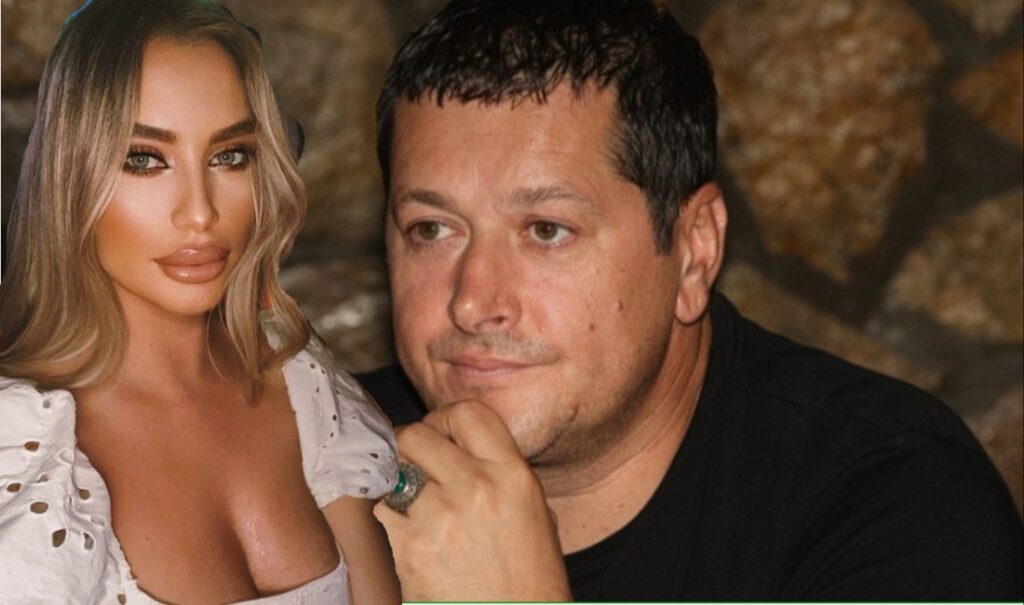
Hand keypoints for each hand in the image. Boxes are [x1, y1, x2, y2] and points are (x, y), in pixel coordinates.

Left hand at [375, 401, 571, 600]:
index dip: (445, 420)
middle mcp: (478, 488)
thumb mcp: (534, 515)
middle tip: (416, 468)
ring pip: (395, 472)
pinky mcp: (411, 547)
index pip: (468, 413)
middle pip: (417, 434)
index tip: (440, 436)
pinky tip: (411, 537)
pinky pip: (384, 511)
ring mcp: (441, 517)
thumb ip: (500, 475)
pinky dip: (390, 519)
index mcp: (513, 476)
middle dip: (411, 448)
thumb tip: (460, 449)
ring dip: (399, 486)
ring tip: (415, 508)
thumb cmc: (529, 582)